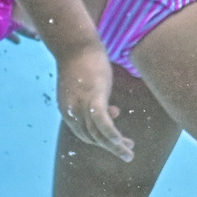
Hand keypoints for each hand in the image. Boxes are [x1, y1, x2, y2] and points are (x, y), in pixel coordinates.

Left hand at [56, 45, 133, 162]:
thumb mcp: (87, 84)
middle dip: (110, 147)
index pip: (85, 132)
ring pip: (98, 134)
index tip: (117, 137)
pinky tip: (121, 142)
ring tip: (129, 153)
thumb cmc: (81, 59)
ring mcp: (82, 105)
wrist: (75, 43)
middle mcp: (72, 111)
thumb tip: (110, 110)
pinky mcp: (94, 96)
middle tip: (127, 154)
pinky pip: (102, 123)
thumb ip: (95, 99)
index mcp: (68, 109)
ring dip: (115, 146)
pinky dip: (111, 135)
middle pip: (92, 137)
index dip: (101, 139)